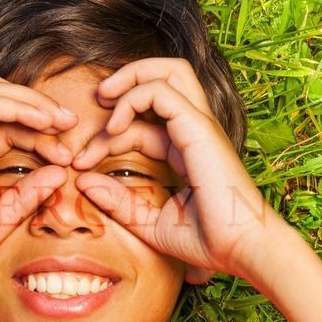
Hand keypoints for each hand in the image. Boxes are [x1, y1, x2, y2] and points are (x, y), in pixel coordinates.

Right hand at [0, 72, 77, 293]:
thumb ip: (24, 200)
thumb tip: (58, 175)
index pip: (12, 131)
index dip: (43, 137)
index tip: (69, 158)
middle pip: (6, 103)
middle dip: (42, 110)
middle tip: (71, 127)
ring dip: (31, 100)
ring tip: (59, 120)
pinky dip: (16, 105)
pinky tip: (42, 121)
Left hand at [70, 58, 288, 285]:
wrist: (242, 250)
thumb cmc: (208, 241)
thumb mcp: (149, 222)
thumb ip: (118, 202)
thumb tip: (83, 182)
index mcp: (185, 149)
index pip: (142, 125)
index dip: (105, 138)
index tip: (79, 165)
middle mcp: (194, 130)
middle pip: (164, 76)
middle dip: (124, 79)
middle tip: (96, 99)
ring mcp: (199, 125)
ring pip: (168, 71)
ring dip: (129, 77)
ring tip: (103, 98)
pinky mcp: (199, 128)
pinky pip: (161, 93)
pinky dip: (132, 99)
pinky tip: (114, 129)